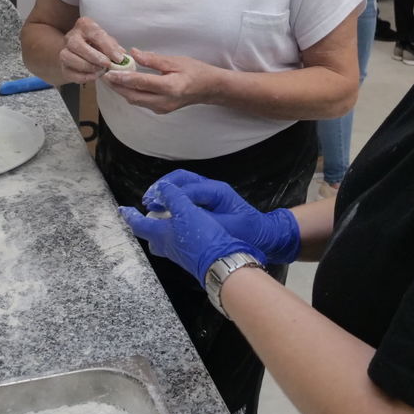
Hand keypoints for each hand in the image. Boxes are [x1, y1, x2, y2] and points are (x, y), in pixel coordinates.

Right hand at [60, 16, 128, 83]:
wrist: (81, 53)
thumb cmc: (97, 45)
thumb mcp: (108, 41)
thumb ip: (114, 47)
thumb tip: (123, 57)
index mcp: (84, 25)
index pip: (95, 34)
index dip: (108, 47)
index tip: (118, 59)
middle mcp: (71, 36)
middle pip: (77, 45)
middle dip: (94, 57)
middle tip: (107, 65)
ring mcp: (64, 51)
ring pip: (68, 58)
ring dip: (87, 66)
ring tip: (100, 71)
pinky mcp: (62, 66)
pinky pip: (68, 72)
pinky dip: (82, 76)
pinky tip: (93, 77)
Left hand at [102, 49, 220, 114]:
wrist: (209, 88)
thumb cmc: (195, 71)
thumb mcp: (176, 61)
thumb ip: (153, 59)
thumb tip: (134, 53)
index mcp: (170, 87)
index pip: (141, 83)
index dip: (123, 78)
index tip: (109, 72)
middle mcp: (164, 101)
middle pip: (133, 95)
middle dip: (117, 86)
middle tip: (104, 75)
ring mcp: (162, 108)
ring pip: (135, 101)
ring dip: (122, 90)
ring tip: (111, 78)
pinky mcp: (160, 110)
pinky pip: (141, 102)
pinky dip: (131, 93)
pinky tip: (125, 84)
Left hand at [119, 180, 264, 284]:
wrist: (221, 263)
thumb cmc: (201, 238)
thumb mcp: (186, 210)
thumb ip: (172, 196)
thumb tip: (162, 187)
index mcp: (161, 234)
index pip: (139, 224)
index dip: (130, 215)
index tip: (123, 209)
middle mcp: (167, 246)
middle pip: (151, 237)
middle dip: (147, 226)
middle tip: (149, 214)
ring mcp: (180, 254)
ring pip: (165, 241)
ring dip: (164, 229)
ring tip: (171, 218)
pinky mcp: (192, 257)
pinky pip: (179, 244)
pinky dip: (179, 234)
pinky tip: (189, 228)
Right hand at [157, 170, 299, 263]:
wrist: (265, 235)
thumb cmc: (249, 232)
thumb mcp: (229, 228)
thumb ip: (206, 222)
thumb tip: (184, 219)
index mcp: (218, 192)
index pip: (189, 189)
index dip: (170, 196)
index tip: (154, 205)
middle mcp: (212, 188)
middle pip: (182, 178)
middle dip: (164, 186)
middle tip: (149, 200)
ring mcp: (209, 193)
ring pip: (182, 184)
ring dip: (166, 191)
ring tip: (152, 203)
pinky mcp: (207, 202)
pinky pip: (186, 194)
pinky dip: (172, 198)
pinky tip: (163, 210)